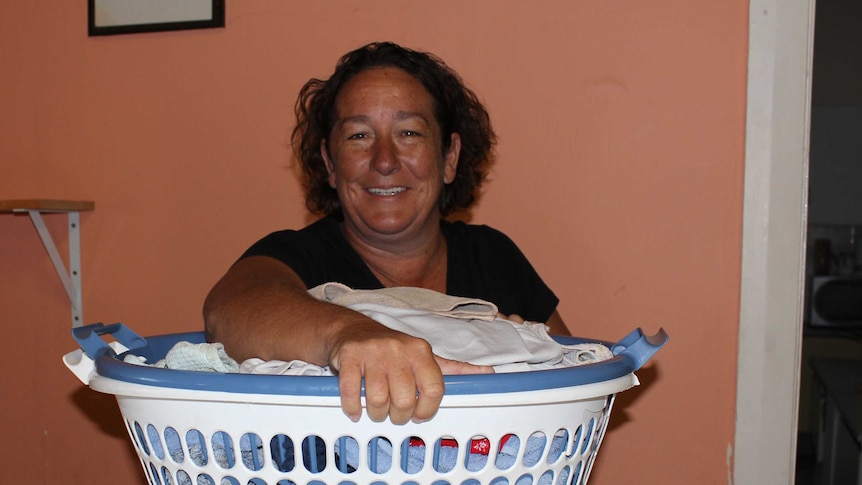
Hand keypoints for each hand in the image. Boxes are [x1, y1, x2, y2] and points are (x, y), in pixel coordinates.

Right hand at [328, 320, 490, 424]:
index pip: (434, 389)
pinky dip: (353, 408)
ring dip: (376, 413)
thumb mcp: (424, 356)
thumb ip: (453, 369)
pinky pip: (351, 392)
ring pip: (377, 400)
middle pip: (404, 400)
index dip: (427, 410)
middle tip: (394, 413)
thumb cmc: (393, 350)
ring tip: (375, 410)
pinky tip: (356, 410)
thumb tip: (489, 374)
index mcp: (422, 351)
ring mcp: (373, 352)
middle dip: (398, 416)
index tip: (418, 414)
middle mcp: (399, 350)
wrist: (352, 330)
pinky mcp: (349, 356)